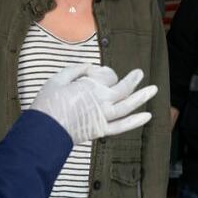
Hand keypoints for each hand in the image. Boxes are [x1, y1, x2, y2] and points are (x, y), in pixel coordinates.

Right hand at [30, 65, 156, 143]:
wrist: (44, 131)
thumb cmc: (48, 103)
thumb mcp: (57, 79)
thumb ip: (75, 70)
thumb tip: (88, 66)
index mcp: (91, 85)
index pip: (107, 76)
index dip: (104, 73)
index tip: (95, 74)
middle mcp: (102, 99)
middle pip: (122, 88)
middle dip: (132, 80)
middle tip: (139, 73)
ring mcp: (104, 116)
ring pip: (128, 105)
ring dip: (142, 97)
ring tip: (154, 90)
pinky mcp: (101, 130)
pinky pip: (122, 126)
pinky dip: (135, 121)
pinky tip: (148, 116)